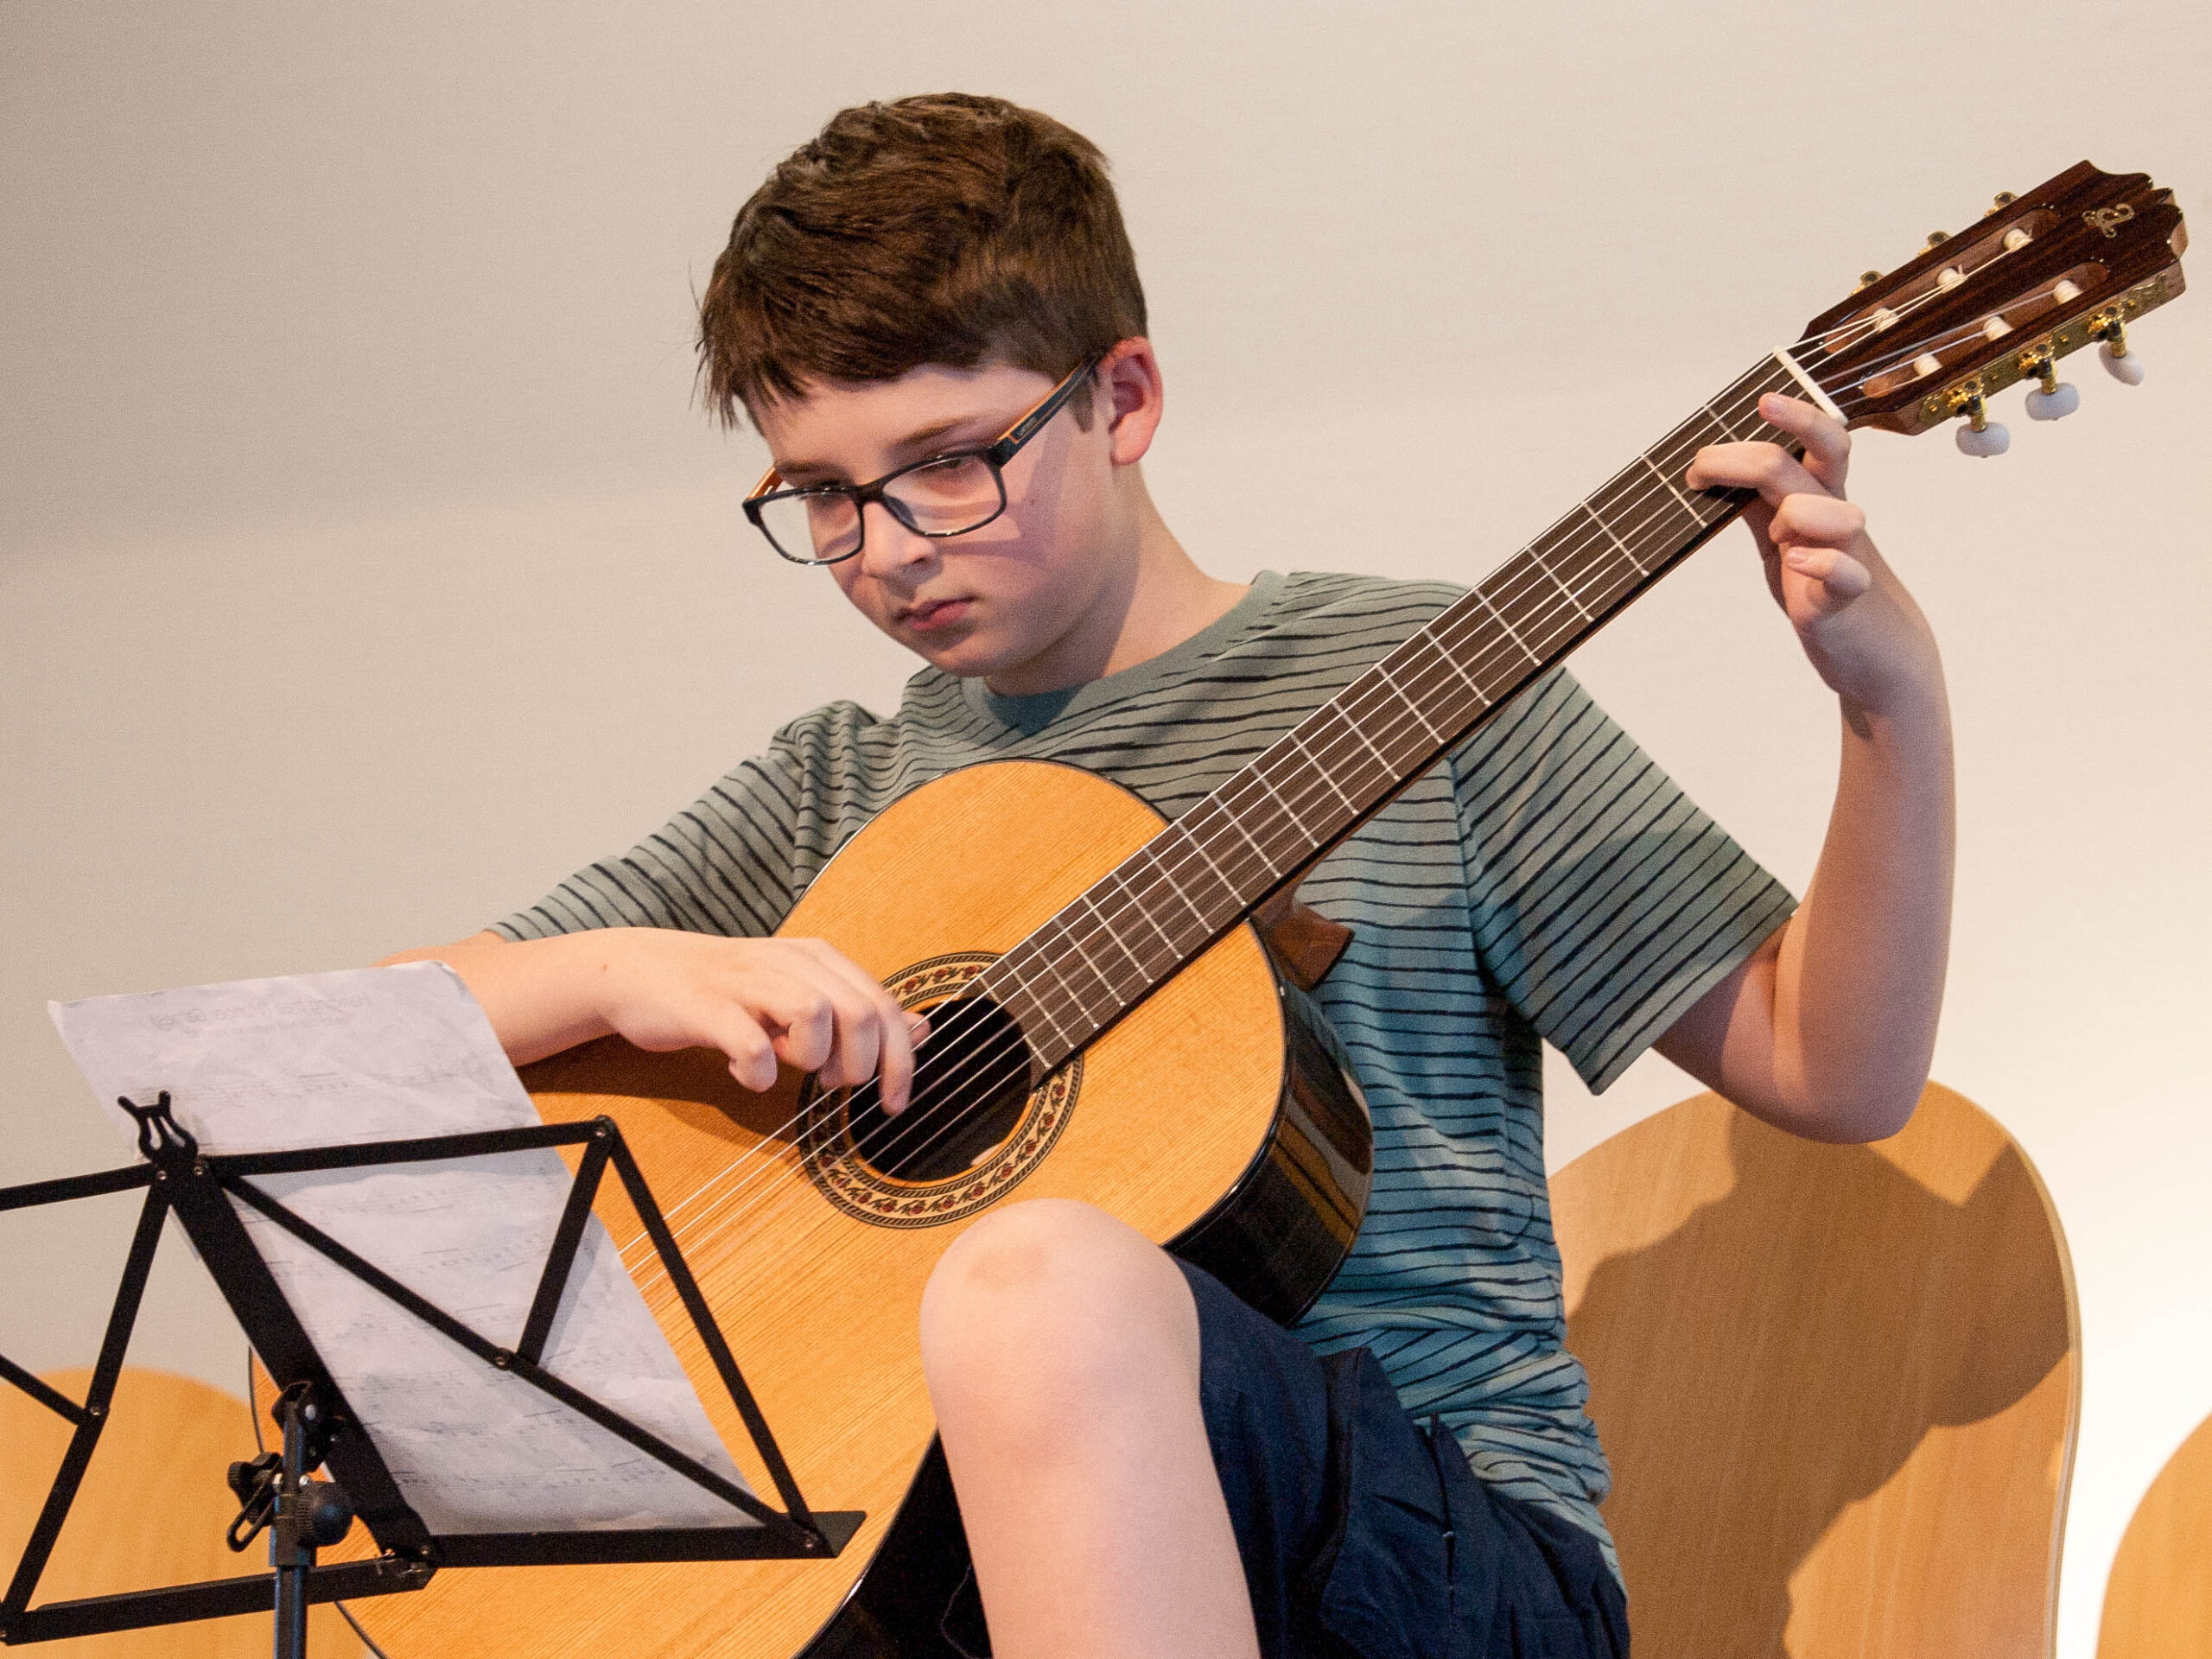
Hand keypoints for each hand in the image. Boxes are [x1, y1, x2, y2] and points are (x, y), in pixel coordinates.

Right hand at [588, 930, 928, 1110]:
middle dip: (862, 1066)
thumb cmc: (728, 993)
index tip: (894, 1102)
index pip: (882, 1006)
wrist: (640, 971)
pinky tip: (745, 1073)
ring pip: (815, 1016)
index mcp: (818, 958)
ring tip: (789, 1066)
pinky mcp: (707, 1007)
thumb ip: (859, 1011)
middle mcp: (789, 962)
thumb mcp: (800, 994)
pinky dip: (758, 1073)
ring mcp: (747, 982)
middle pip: (859, 1013)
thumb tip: (921, 1030)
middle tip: (834, 1086)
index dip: (899, 1060)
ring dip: (812, 1059)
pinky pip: (752, 1045)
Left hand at [1686, 393, 1941, 719]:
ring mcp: (1848, 557)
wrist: (1875, 653)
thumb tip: (1714, 472)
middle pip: (1822, 459)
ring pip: (1839, 512)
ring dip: (1797, 514)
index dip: (1796, 416)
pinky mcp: (1846, 601)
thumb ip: (1756, 506)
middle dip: (1770, 444)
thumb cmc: (1823, 588)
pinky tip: (1798, 562)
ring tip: (1779, 540)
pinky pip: (1845, 573)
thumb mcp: (1781, 541)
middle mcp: (1836, 519)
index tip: (1759, 401)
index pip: (1819, 441)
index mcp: (1820, 500)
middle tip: (1710, 463)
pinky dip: (1821, 562)